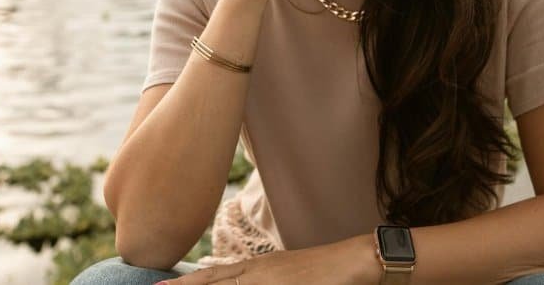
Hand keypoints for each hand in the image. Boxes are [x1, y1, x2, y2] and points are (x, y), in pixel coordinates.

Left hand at [158, 234, 376, 284]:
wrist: (357, 261)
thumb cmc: (326, 271)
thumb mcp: (287, 275)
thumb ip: (264, 279)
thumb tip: (243, 281)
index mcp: (259, 267)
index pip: (214, 278)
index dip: (186, 284)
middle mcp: (260, 273)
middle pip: (215, 284)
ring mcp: (271, 282)